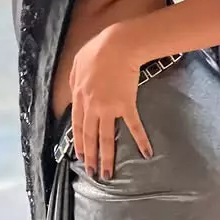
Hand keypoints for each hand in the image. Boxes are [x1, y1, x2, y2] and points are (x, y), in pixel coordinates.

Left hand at [69, 25, 153, 180]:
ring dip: (107, 157)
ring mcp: (109, 107)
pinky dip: (141, 139)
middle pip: (90, 136)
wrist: (119, 45)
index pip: (77, 125)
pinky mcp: (127, 105)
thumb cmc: (98, 49)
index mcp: (80, 96)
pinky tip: (146, 152)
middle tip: (92, 173)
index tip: (80, 156)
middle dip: (90, 157)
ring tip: (108, 174)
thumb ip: (74, 79)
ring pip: (106, 137)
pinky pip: (134, 125)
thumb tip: (73, 92)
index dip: (79, 142)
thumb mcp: (77, 62)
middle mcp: (92, 106)